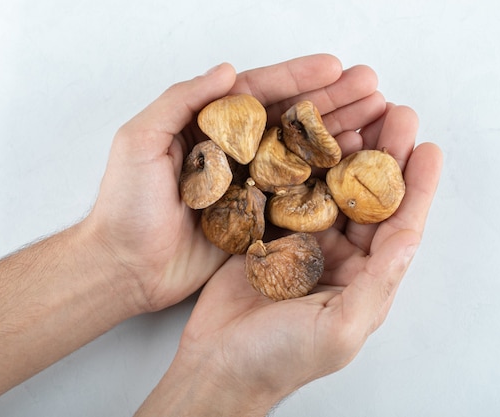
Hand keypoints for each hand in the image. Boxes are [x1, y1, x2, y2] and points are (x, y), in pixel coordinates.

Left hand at [84, 54, 385, 312]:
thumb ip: (180, 101)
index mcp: (207, 126)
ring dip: (338, 134)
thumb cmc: (124, 206)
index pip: (258, 93)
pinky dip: (327, 179)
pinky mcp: (256, 217)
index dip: (297, 77)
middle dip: (331, 101)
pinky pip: (297, 194)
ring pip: (300, 153)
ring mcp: (248, 185)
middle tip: (372, 89)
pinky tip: (354, 164)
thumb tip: (227, 70)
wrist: (124, 267)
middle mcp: (233, 151)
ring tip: (375, 118)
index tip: (335, 67)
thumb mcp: (138, 141)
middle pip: (289, 119)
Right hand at [166, 104, 442, 410]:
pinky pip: (290, 193)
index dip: (418, 188)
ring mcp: (304, 243)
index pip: (399, 227)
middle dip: (384, 156)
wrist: (217, 364)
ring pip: (331, 189)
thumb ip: (376, 284)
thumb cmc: (279, 359)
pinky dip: (300, 166)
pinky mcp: (270, 234)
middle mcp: (340, 258)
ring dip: (344, 153)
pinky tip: (306, 139)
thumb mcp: (338, 329)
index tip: (429, 148)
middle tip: (394, 113)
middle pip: (368, 198)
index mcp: (364, 280)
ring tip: (355, 114)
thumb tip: (411, 240)